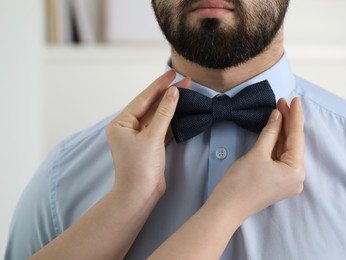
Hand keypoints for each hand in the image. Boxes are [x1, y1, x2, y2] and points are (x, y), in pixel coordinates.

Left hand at [106, 70, 191, 197]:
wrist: (140, 195)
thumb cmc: (140, 169)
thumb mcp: (152, 137)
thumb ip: (164, 113)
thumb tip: (173, 93)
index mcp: (121, 124)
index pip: (143, 99)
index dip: (159, 85)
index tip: (172, 73)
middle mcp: (128, 128)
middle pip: (151, 106)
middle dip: (168, 94)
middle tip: (185, 80)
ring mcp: (140, 137)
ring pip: (158, 116)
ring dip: (171, 105)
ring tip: (186, 91)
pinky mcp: (150, 145)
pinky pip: (162, 127)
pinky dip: (172, 119)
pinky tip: (182, 109)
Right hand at [209, 97, 304, 221]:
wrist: (227, 207)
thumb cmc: (241, 182)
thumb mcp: (257, 153)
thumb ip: (270, 132)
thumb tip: (278, 115)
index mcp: (296, 171)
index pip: (297, 137)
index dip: (295, 116)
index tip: (295, 99)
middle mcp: (297, 177)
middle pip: (293, 143)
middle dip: (288, 122)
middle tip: (283, 101)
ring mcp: (287, 181)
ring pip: (286, 150)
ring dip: (282, 131)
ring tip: (279, 111)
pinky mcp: (277, 181)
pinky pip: (280, 158)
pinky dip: (277, 143)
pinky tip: (275, 129)